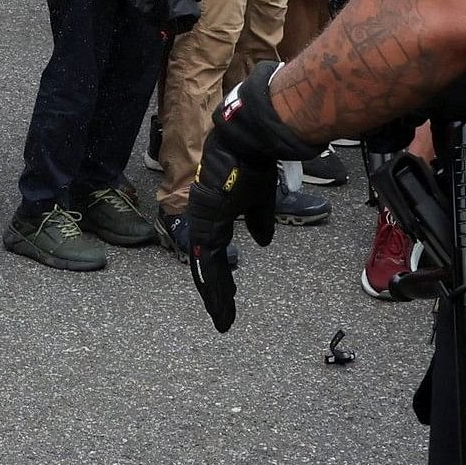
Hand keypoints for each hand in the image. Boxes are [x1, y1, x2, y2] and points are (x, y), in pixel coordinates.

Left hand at [170, 62, 320, 329]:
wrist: (247, 145)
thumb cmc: (253, 167)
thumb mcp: (259, 201)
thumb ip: (258, 222)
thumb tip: (262, 242)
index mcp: (216, 220)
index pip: (218, 257)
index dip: (223, 280)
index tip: (230, 300)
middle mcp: (205, 225)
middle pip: (209, 268)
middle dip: (217, 295)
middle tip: (223, 320)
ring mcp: (203, 224)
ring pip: (206, 269)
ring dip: (215, 294)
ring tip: (221, 316)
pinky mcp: (205, 223)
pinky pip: (207, 260)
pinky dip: (212, 280)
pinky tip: (217, 299)